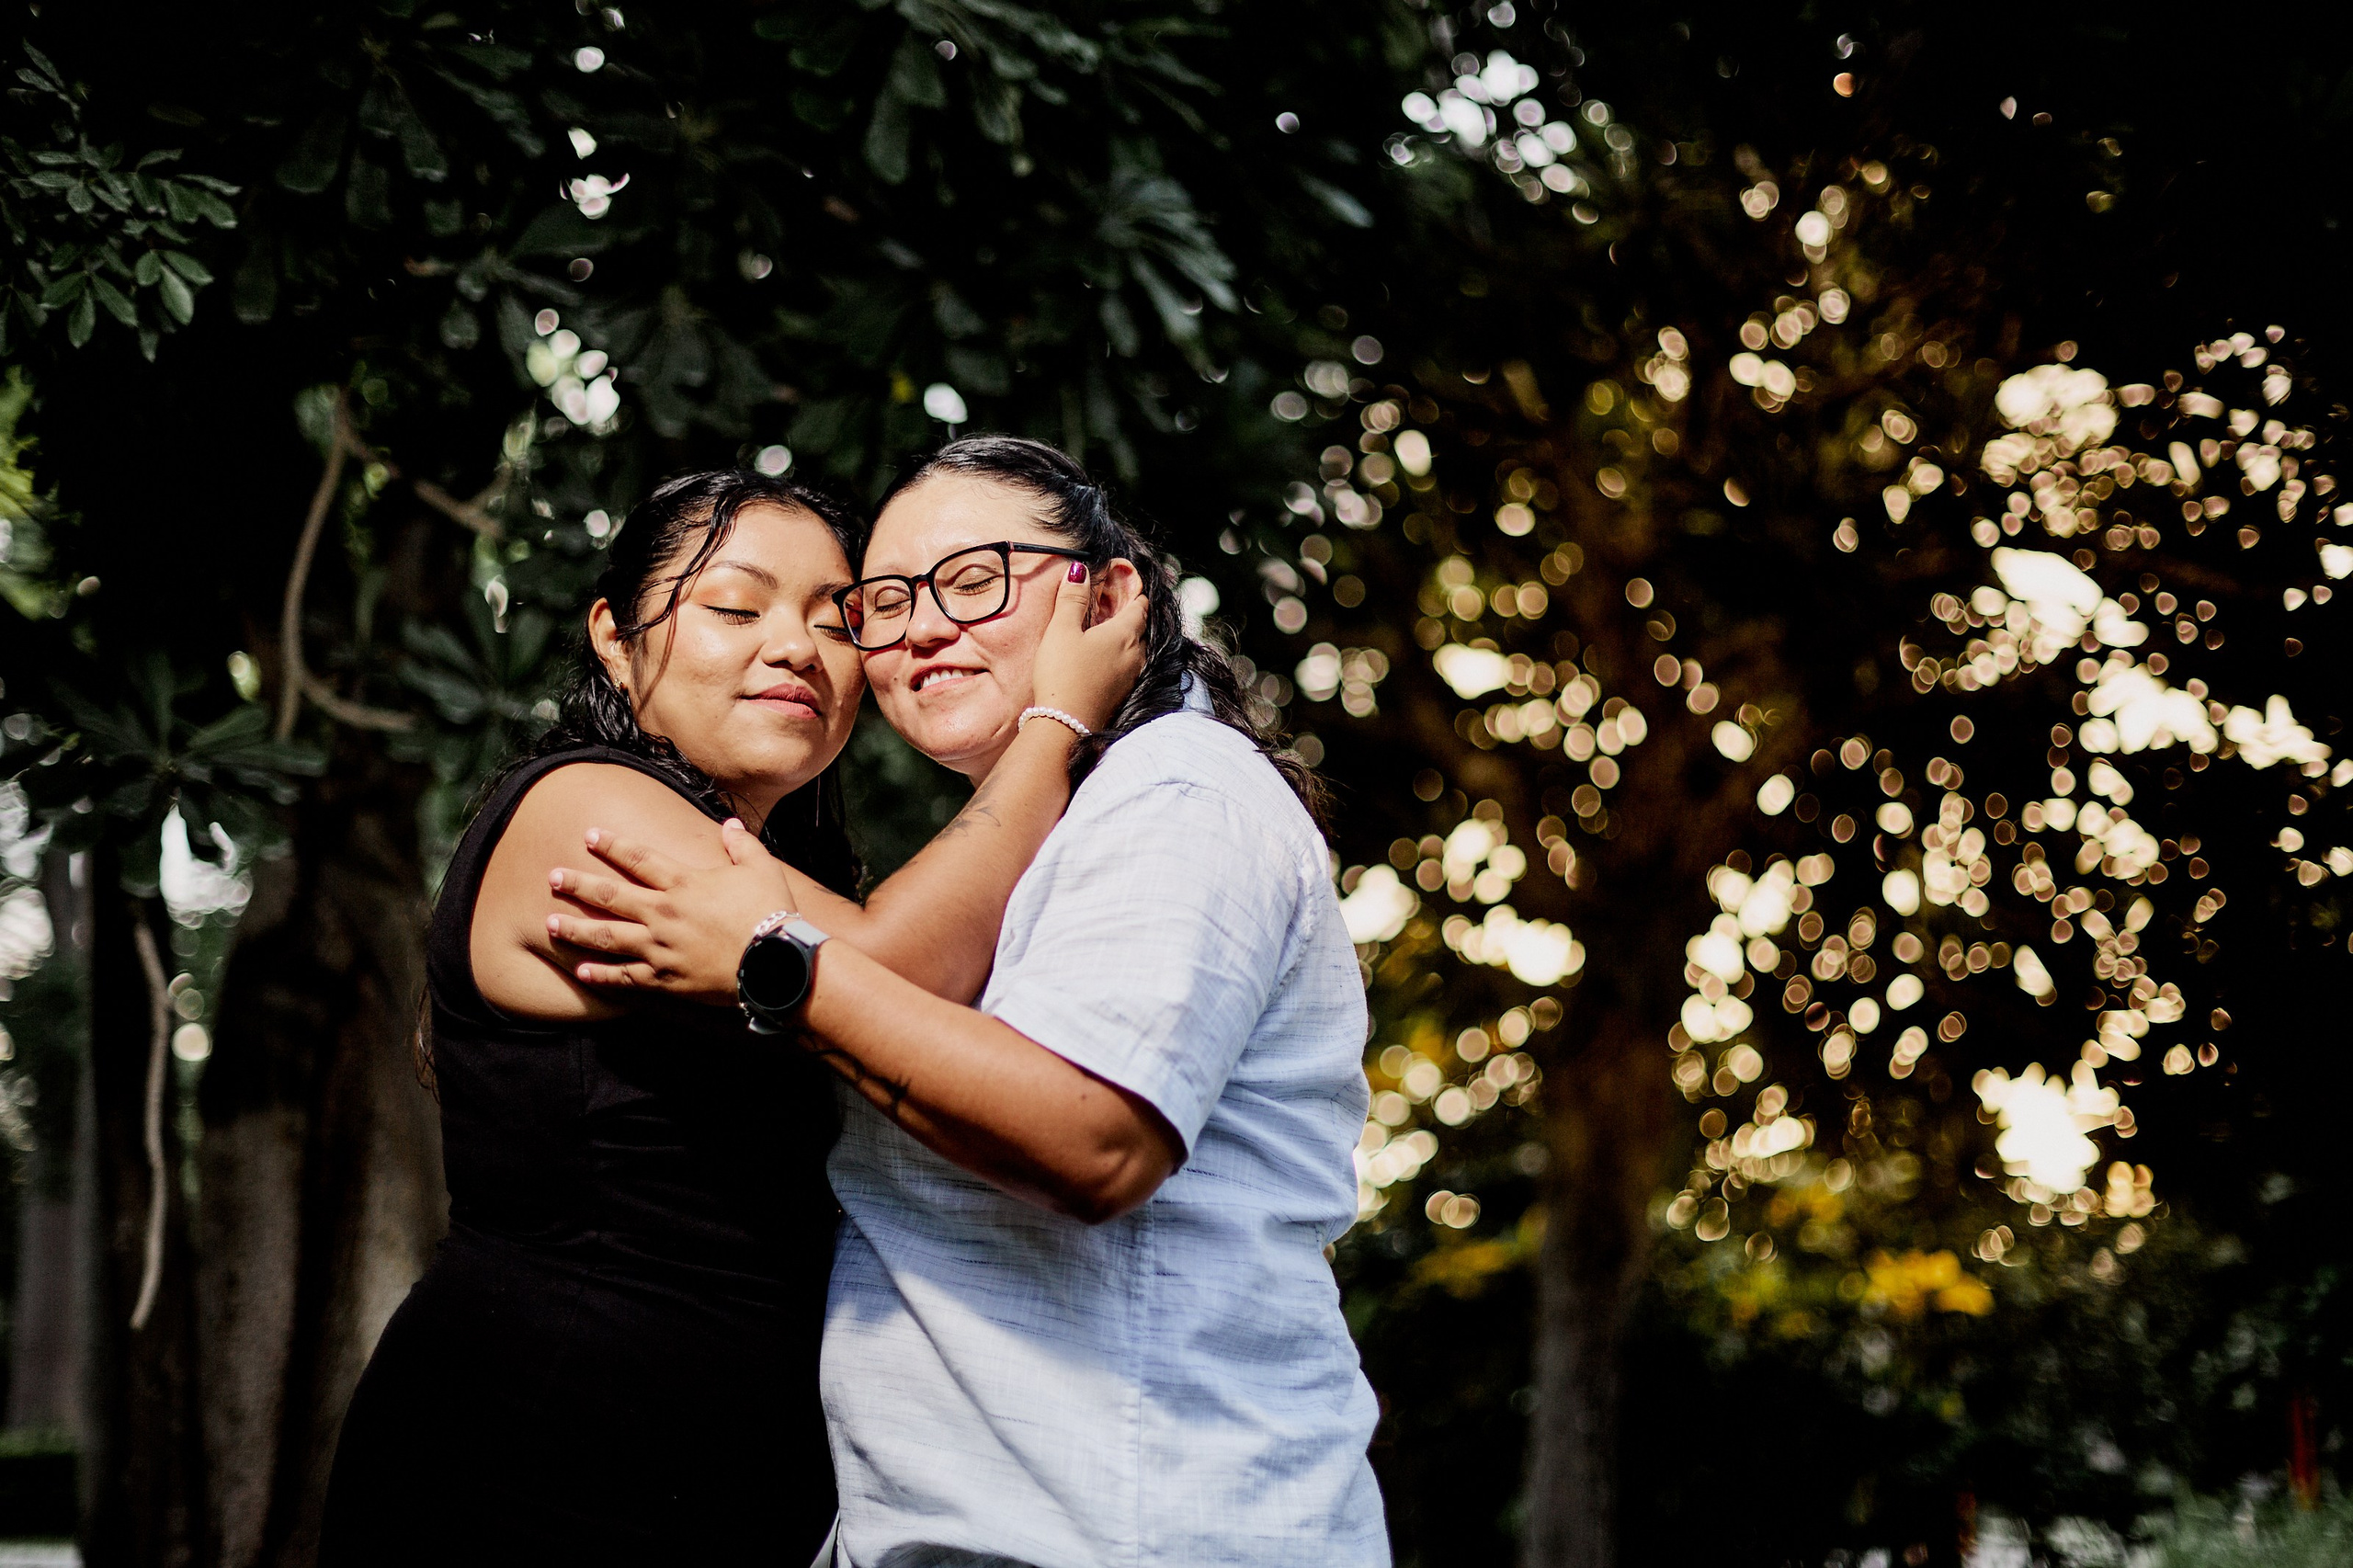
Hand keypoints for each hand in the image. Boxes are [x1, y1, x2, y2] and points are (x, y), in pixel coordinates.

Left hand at [547, 819, 791, 1004]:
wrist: (775, 963)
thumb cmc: (770, 912)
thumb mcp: (761, 869)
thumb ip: (741, 844)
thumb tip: (730, 824)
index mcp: (683, 883)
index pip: (638, 858)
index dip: (611, 844)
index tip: (589, 835)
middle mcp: (663, 913)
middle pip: (609, 896)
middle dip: (577, 885)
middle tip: (552, 878)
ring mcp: (660, 948)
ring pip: (607, 936)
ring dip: (576, 929)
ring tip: (549, 924)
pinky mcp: (665, 978)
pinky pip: (625, 976)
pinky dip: (601, 975)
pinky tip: (580, 971)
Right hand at [1029, 559, 1148, 733]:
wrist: (1064, 726)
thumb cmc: (1063, 673)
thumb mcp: (1062, 630)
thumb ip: (1072, 598)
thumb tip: (1079, 570)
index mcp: (1126, 633)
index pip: (1141, 606)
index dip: (1133, 593)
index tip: (1121, 586)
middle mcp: (1136, 655)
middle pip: (1140, 627)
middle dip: (1128, 615)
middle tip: (1109, 607)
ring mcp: (1132, 677)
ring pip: (1135, 649)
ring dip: (1123, 638)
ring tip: (1102, 632)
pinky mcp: (1123, 695)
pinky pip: (1127, 667)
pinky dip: (1118, 658)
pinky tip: (1100, 659)